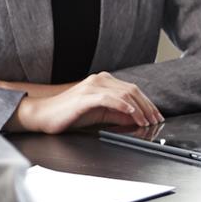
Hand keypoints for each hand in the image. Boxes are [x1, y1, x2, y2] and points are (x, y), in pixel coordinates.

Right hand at [7, 71, 162, 133]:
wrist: (43, 115)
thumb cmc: (69, 114)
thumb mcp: (99, 114)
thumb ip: (118, 114)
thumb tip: (137, 119)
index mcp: (104, 82)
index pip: (133, 91)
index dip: (148, 103)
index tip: (157, 116)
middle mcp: (100, 80)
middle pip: (132, 91)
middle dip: (147, 107)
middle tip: (156, 121)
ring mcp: (93, 86)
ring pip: (124, 94)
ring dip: (139, 109)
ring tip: (146, 121)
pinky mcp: (86, 96)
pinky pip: (109, 99)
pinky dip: (123, 106)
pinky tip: (132, 113)